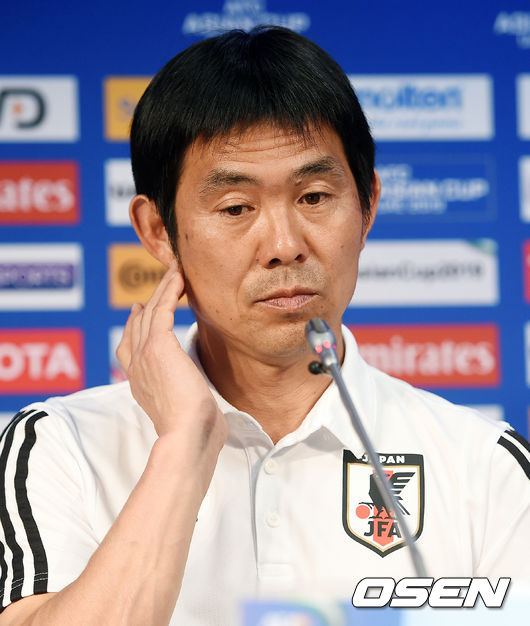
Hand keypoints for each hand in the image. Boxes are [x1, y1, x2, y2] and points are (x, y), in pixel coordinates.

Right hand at [116, 261, 226, 455]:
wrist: (189, 435)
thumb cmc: (194, 433)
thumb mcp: (186, 414)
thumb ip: (187, 402)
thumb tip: (203, 407)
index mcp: (139, 384)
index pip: (128, 348)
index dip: (133, 326)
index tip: (140, 310)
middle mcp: (136, 366)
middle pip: (137, 325)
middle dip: (149, 301)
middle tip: (163, 283)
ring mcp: (144, 354)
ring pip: (150, 311)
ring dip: (163, 289)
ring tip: (176, 271)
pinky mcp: (158, 345)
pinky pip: (161, 308)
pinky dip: (169, 290)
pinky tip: (179, 277)